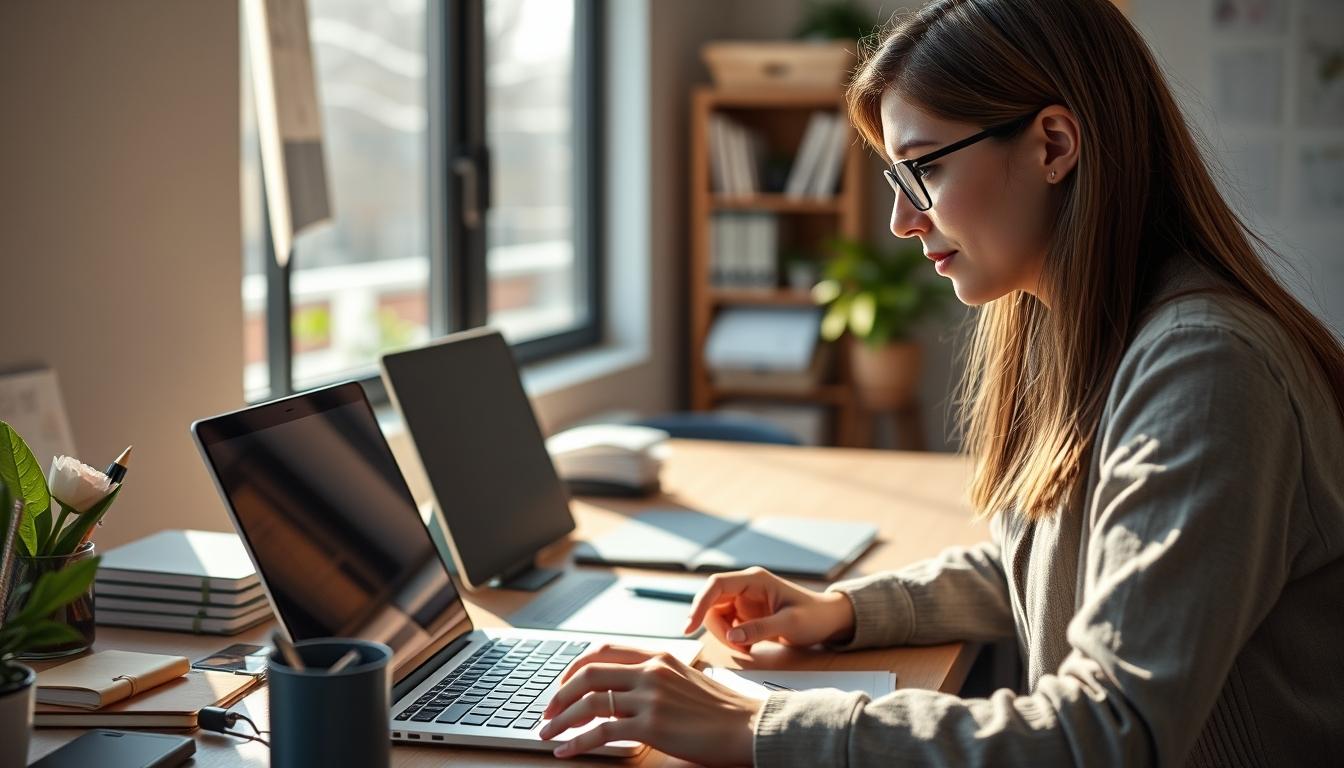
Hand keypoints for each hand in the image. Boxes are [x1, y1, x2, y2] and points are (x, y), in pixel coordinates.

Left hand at [539, 645, 761, 764]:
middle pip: (587, 674)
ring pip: (588, 703)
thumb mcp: (685, 679)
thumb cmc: (722, 709)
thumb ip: (655, 677)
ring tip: (547, 733)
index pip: (602, 651)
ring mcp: (649, 697)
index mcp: (657, 656)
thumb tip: (623, 689)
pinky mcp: (650, 726)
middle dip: (559, 694)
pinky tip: (566, 750)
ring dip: (561, 720)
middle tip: (548, 711)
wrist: (748, 726)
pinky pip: (600, 732)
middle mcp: (650, 671)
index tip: (561, 685)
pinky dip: (576, 742)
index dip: (573, 668)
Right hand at [685, 566, 855, 652]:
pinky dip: (733, 640)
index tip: (690, 626)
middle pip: (712, 603)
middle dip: (716, 627)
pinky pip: (727, 627)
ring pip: (717, 617)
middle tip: (735, 645)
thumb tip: (731, 636)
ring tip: (747, 648)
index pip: (716, 585)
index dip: (699, 603)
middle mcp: (745, 588)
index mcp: (754, 580)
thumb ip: (759, 629)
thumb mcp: (789, 624)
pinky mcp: (747, 616)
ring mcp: (745, 602)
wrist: (829, 621)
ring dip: (725, 635)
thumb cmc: (814, 617)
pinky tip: (751, 647)